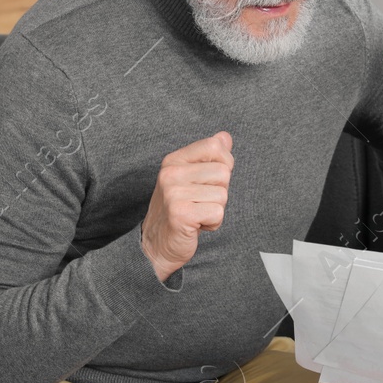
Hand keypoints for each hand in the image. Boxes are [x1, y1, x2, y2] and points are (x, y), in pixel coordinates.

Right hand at [140, 131, 232, 281]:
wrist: (157, 246)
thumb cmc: (179, 210)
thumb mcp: (191, 179)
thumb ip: (208, 157)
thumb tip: (225, 136)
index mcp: (174, 160)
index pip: (215, 146)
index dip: (224, 164)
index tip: (210, 181)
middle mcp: (171, 173)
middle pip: (223, 173)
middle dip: (220, 192)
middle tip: (200, 203)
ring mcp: (174, 193)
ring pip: (223, 195)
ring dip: (216, 210)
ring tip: (197, 214)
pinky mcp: (180, 213)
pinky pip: (218, 213)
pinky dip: (213, 223)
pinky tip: (196, 226)